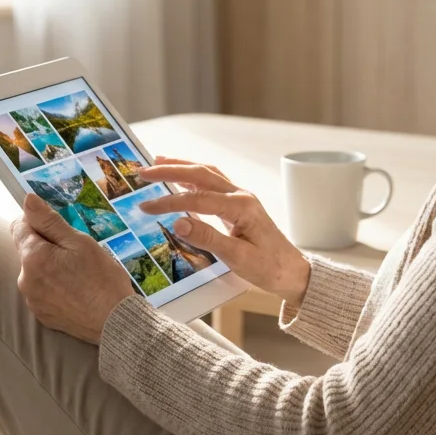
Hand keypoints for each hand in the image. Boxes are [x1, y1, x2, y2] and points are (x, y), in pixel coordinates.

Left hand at [11, 193, 136, 343]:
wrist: (114, 323)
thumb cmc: (102, 279)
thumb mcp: (80, 243)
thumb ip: (50, 221)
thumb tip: (28, 200)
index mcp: (33, 257)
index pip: (19, 226)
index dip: (37, 221)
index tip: (58, 226)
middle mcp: (25, 280)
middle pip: (27, 250)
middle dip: (46, 245)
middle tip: (76, 252)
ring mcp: (32, 300)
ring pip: (35, 271)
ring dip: (50, 266)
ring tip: (78, 273)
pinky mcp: (41, 315)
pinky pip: (42, 291)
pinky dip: (54, 286)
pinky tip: (76, 290)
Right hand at [138, 157, 310, 305]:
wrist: (292, 272)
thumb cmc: (268, 268)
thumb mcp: (237, 258)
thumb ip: (207, 238)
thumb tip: (178, 222)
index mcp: (241, 207)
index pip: (197, 199)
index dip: (169, 201)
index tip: (145, 206)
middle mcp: (241, 196)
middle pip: (201, 174)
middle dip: (170, 170)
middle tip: (143, 172)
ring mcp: (241, 197)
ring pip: (207, 173)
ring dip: (182, 166)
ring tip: (157, 162)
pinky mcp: (238, 204)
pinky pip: (213, 182)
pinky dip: (193, 176)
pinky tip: (180, 177)